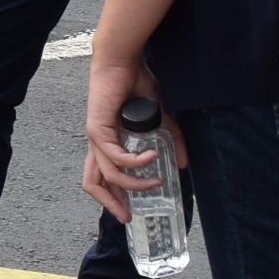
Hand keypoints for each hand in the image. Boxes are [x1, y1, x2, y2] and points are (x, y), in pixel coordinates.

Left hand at [81, 47, 188, 223]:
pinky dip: (136, 162)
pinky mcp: (97, 129)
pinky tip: (152, 157)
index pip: (103, 178)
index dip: (113, 198)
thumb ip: (172, 139)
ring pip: (107, 175)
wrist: (124, 61)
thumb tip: (184, 163)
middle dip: (111, 204)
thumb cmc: (137, 85)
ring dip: (133, 184)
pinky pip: (116, 157)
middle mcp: (98, 144)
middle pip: (93, 184)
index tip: (130, 213)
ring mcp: (95, 138)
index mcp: (108, 143)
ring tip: (156, 180)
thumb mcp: (160, 118)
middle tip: (129, 217)